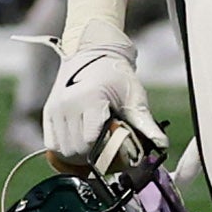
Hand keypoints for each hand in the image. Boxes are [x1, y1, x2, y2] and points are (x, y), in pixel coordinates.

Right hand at [44, 40, 161, 164]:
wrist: (93, 54)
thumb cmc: (117, 75)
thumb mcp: (134, 96)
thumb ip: (145, 122)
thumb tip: (163, 145)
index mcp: (90, 99)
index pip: (91, 141)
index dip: (105, 151)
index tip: (117, 150)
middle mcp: (68, 104)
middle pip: (76, 149)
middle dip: (92, 156)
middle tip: (107, 152)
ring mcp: (55, 108)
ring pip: (63, 150)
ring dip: (78, 156)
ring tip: (94, 150)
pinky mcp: (48, 112)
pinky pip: (52, 144)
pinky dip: (65, 150)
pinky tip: (80, 146)